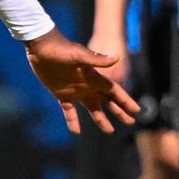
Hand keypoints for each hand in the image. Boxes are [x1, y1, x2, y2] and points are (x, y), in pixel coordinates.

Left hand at [24, 28, 138, 134]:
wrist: (41, 47)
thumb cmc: (62, 49)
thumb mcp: (79, 55)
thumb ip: (97, 59)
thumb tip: (117, 58)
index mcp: (94, 77)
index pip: (114, 91)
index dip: (125, 101)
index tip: (137, 111)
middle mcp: (87, 85)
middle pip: (107, 101)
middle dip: (119, 111)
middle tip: (130, 122)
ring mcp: (74, 90)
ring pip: (91, 107)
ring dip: (100, 118)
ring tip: (109, 130)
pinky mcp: (60, 93)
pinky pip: (69, 110)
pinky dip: (72, 120)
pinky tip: (76, 132)